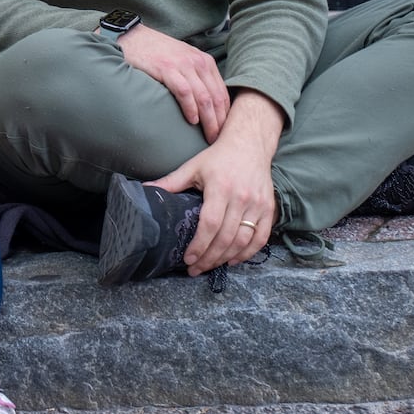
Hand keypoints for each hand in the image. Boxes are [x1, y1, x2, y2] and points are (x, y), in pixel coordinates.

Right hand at [115, 25, 229, 142]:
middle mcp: (198, 62)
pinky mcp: (167, 68)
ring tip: (208, 136)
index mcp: (205, 62)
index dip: (226, 116)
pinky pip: (184, 91)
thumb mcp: (183, 62)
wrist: (134, 38)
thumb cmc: (157, 54)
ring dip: (208, 120)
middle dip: (220, 122)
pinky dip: (190, 108)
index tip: (225, 133)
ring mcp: (183, 65)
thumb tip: (206, 106)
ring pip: (204, 97)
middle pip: (216, 98)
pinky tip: (191, 120)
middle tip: (219, 140)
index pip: (223, 93)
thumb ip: (196, 78)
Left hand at [150, 91, 282, 274]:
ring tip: (210, 266)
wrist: (250, 144)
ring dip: (226, 258)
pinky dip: (248, 253)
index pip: (210, 224)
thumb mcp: (193, 167)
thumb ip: (170, 182)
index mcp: (220, 188)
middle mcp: (241, 197)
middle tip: (195, 269)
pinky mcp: (268, 208)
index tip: (188, 259)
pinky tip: (233, 260)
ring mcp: (258, 204)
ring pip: (243, 241)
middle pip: (226, 237)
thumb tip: (145, 190)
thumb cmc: (218, 157)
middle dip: (209, 258)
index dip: (199, 245)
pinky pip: (261, 237)